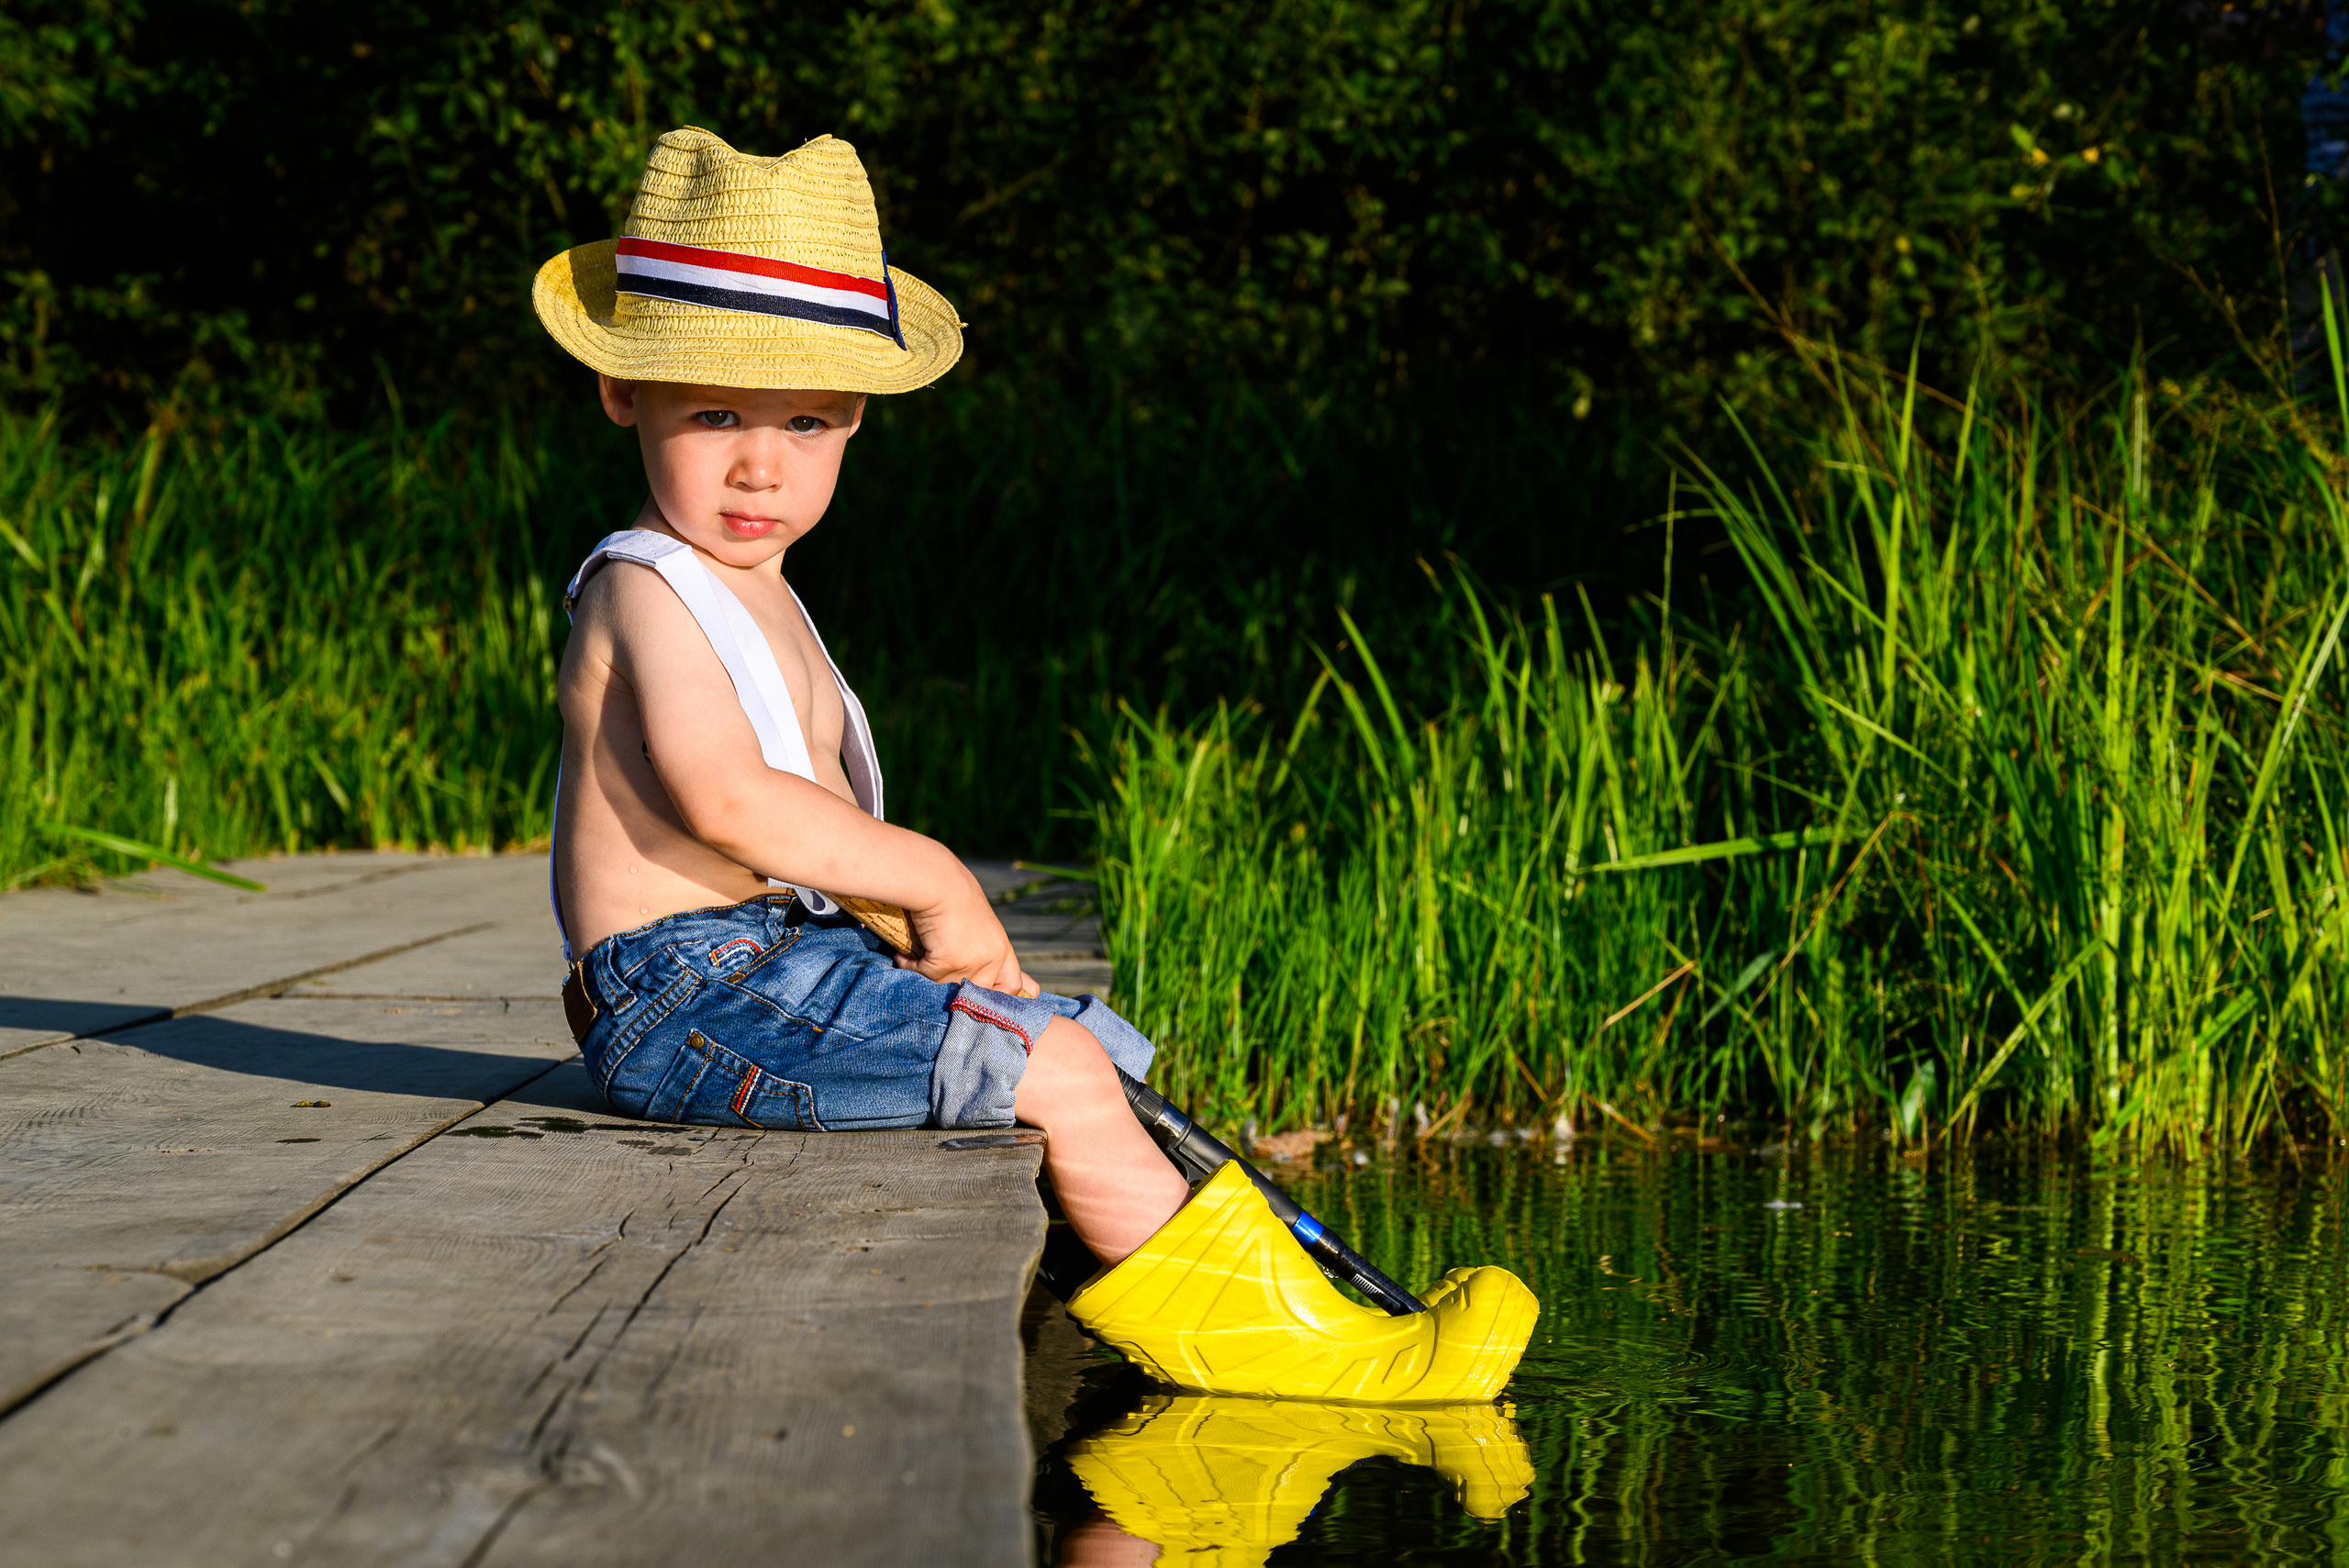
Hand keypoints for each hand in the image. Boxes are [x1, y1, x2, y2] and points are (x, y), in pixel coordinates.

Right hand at [898, 884, 1036, 996]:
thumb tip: (973, 982)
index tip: (976, 998)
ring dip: (927, 977)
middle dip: (952, 988)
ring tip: (915, 960)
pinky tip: (903, 956)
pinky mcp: (950, 960)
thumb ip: (979, 951)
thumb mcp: (977, 926)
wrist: (938, 881)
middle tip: (933, 976)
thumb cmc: (953, 897)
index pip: (1012, 986)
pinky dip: (909, 966)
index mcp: (1002, 949)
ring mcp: (973, 961)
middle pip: (975, 994)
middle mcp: (993, 958)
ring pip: (946, 987)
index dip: (997, 997)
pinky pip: (925, 975)